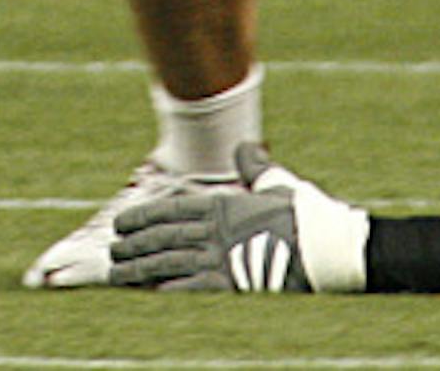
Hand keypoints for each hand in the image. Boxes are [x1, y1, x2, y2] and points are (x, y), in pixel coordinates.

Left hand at [109, 144, 365, 291]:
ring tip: (117, 274)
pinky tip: (147, 293)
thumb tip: (246, 147)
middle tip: (112, 250)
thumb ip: (256, 167)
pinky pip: (188, 289)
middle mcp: (216, 230)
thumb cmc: (304, 215)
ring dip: (139, 269)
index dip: (144, 215)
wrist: (327, 248)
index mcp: (224, 204)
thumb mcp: (278, 184)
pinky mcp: (229, 287)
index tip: (122, 223)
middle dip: (134, 244)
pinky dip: (165, 290)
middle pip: (163, 237)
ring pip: (168, 263)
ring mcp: (220, 259)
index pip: (172, 208)